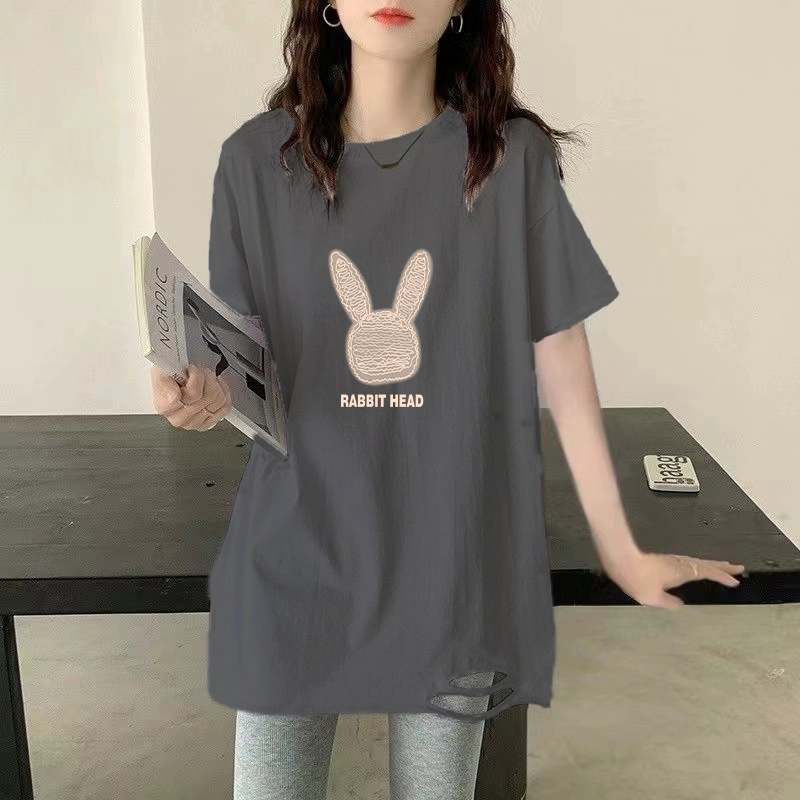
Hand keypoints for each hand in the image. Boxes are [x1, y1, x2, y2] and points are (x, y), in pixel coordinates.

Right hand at [151, 363, 231, 430]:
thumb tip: (173, 397)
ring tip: (206, 378)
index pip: (193, 394)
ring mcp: (193, 423)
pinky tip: (217, 385)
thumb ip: (164, 383)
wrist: (171, 380)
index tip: (191, 369)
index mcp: (165, 407)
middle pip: (208, 397)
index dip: (197, 377)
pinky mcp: (207, 423)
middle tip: (199, 371)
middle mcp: (178, 419)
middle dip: (206, 377)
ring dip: (215, 384)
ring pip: (218, 401)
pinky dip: (224, 393)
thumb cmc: (167, 375)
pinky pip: (225, 408)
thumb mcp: (160, 371)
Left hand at [603, 549, 744, 608]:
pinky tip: (697, 567)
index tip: (736, 581)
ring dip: (712, 564)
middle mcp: (680, 564)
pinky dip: (699, 564)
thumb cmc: (638, 581)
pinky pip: (689, 562)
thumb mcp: (654, 598)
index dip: (722, 576)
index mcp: (682, 572)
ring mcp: (673, 560)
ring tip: (724, 566)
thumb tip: (680, 604)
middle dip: (723, 566)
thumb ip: (669, 602)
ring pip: (697, 561)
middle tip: (738, 567)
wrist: (622, 562)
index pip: (707, 573)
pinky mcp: (665, 560)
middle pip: (706, 564)